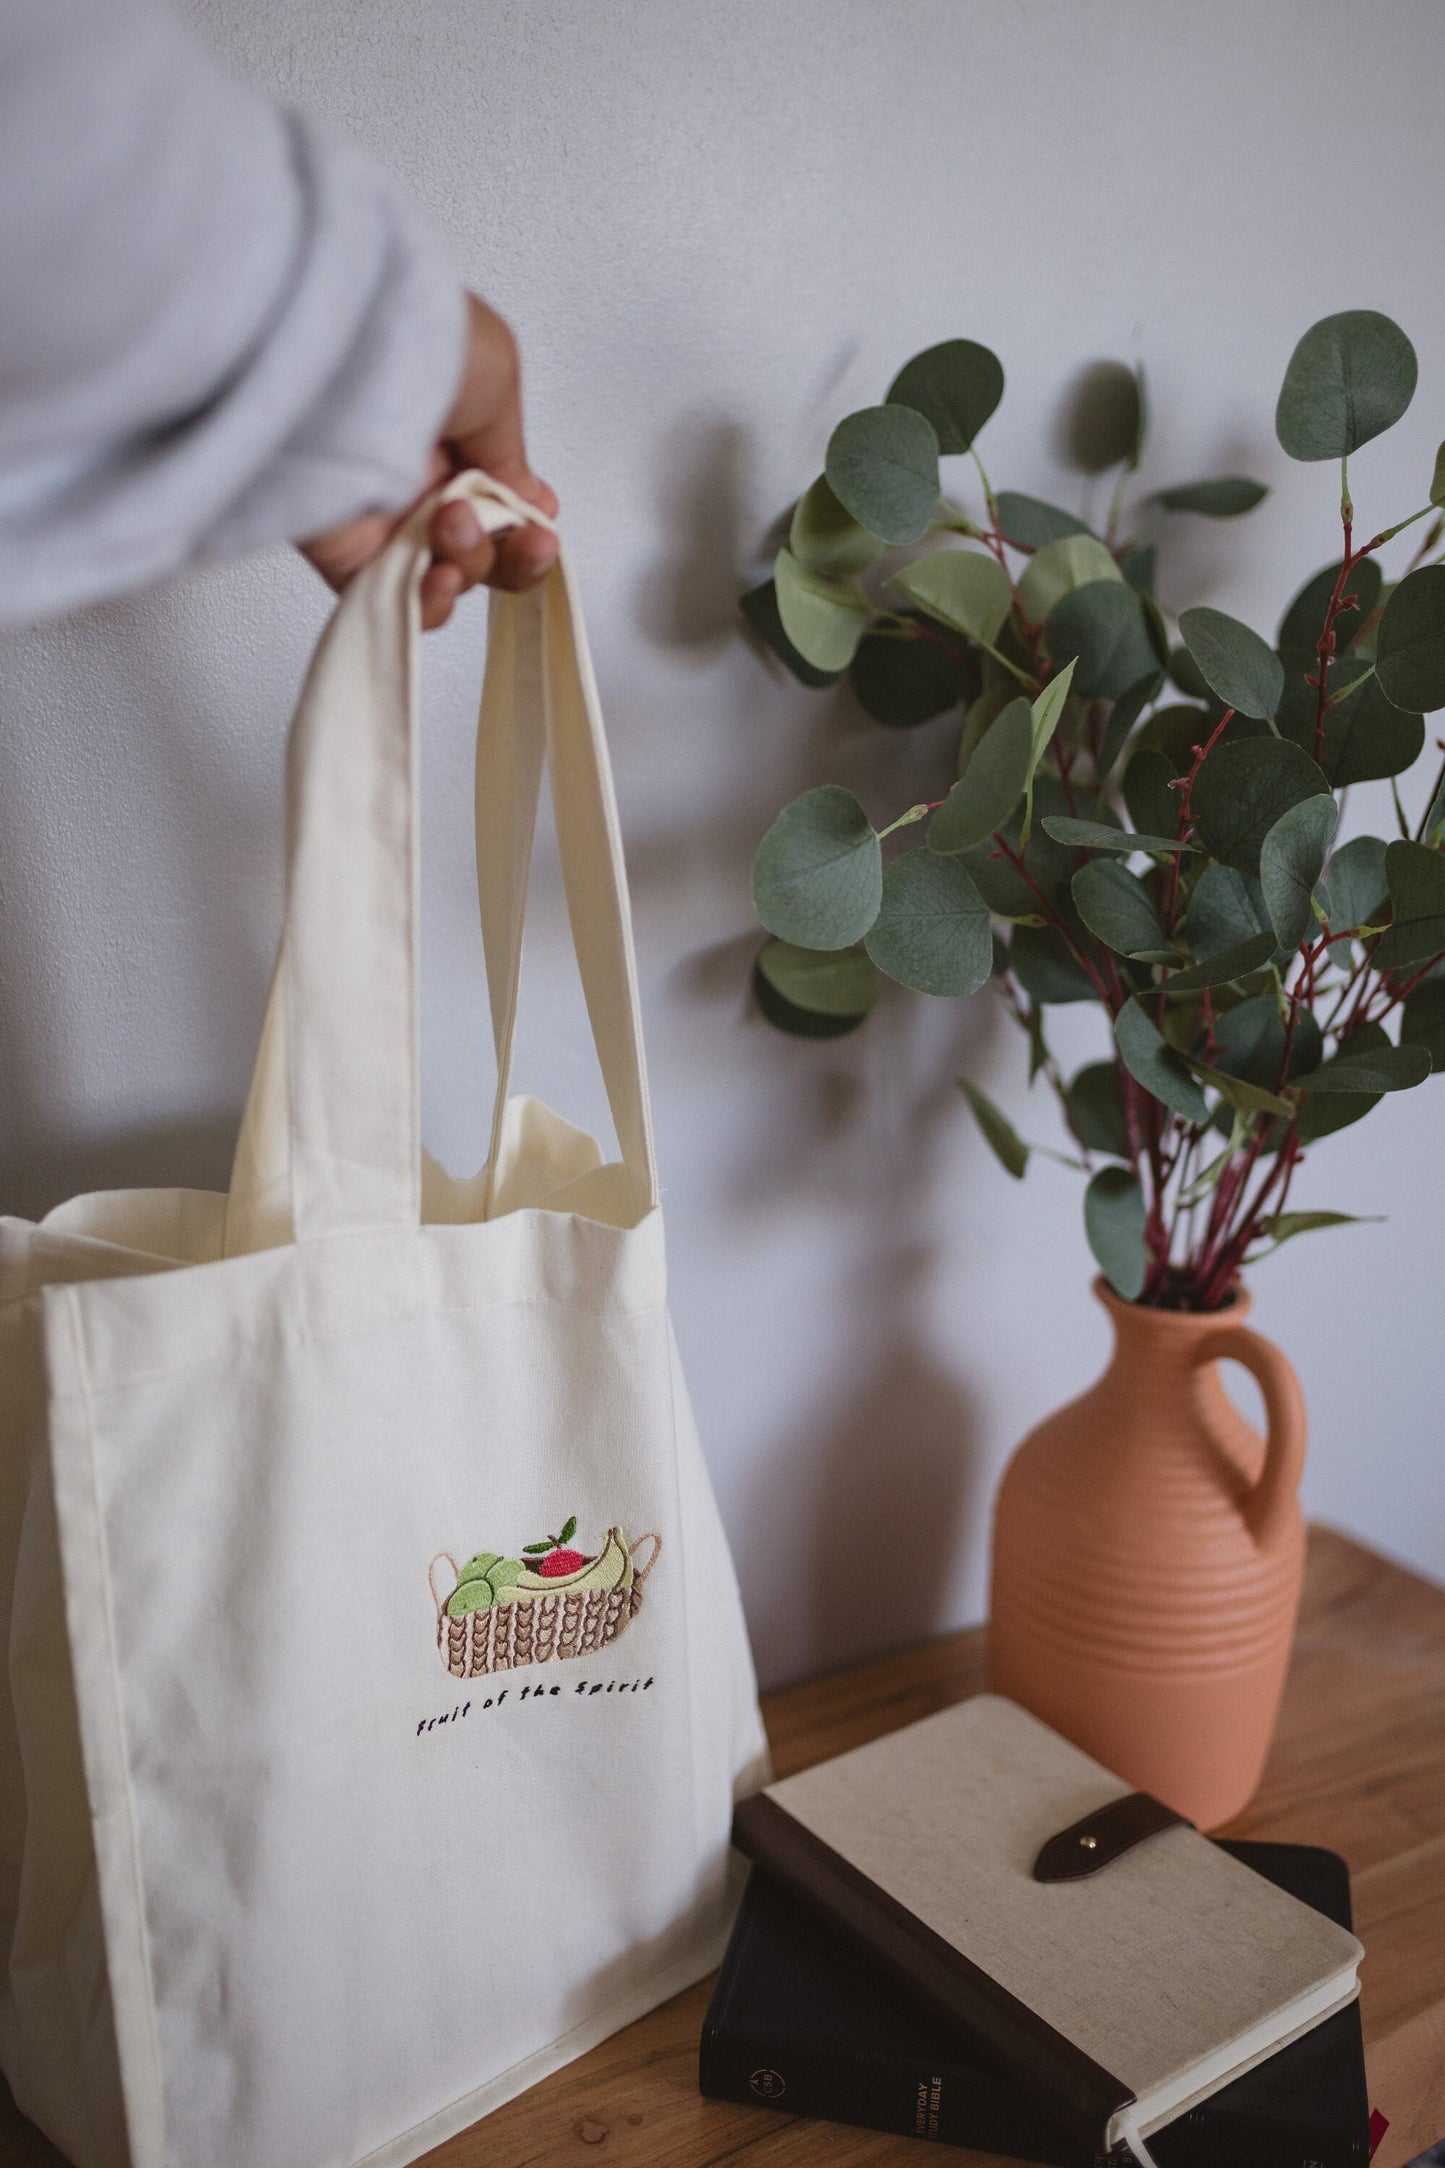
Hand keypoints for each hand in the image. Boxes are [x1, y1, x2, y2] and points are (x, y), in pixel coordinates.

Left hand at [300, 293, 558, 628]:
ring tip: (449, 523)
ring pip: (447, 580)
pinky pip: (393, 603)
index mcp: (453, 438)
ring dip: (467, 564)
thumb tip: (529, 501)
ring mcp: (383, 518)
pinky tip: (434, 577)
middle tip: (512, 534)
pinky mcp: (346, 552)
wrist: (345, 354)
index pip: (501, 508)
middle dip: (510, 555)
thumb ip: (513, 455)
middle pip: (482, 553)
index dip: (527, 530)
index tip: (541, 529)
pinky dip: (423, 606)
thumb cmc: (417, 340)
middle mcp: (418, 479)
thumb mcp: (497, 380)